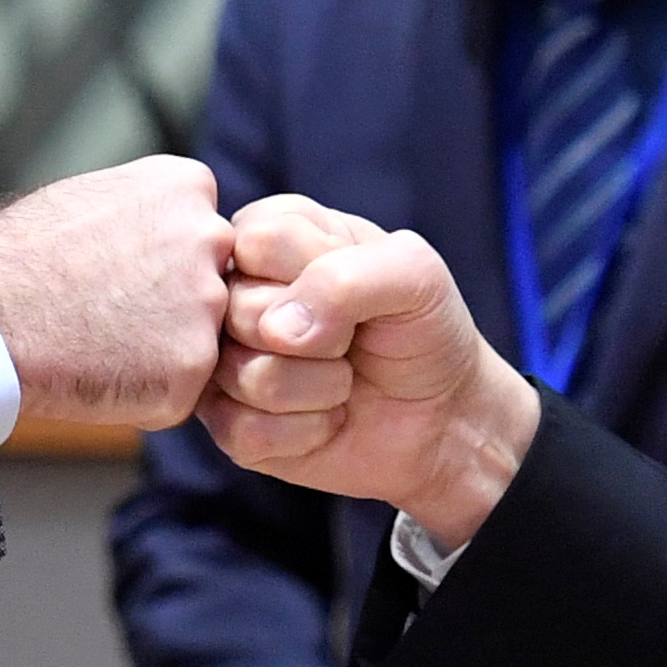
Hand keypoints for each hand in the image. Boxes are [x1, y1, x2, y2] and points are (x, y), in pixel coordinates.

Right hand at [0, 156, 234, 431]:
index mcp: (187, 185)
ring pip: (197, 340)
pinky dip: (145, 395)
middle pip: (210, 285)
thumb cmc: (17, 256)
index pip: (203, 233)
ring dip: (159, 352)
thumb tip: (163, 235)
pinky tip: (96, 373)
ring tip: (95, 343)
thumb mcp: (92, 197)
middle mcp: (210, 238)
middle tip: (106, 314)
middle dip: (170, 305)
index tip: (115, 269)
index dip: (159, 261)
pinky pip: (180, 391)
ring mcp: (205, 306)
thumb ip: (149, 213)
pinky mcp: (191, 369)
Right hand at [202, 195, 540, 547]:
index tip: (353, 291)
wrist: (442, 413)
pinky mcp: (228, 426)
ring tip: (342, 378)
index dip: (317, 276)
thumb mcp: (415, 277)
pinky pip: (246, 431)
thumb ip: (346, 277)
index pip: (258, 242)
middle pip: (242, 312)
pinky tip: (326, 418)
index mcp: (268, 235)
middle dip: (322, 339)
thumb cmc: (420, 330)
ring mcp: (225, 360)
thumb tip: (276, 333)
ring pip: (248, 376)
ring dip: (321, 387)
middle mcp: (233, 294)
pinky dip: (307, 431)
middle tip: (349, 341)